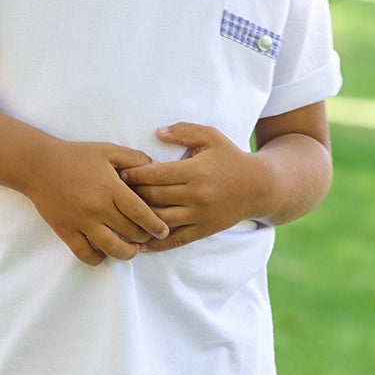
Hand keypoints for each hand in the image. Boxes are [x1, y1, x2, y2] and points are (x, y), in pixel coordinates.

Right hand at [25, 139, 170, 265]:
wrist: (38, 164)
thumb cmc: (75, 155)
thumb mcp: (107, 150)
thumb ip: (134, 158)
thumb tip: (157, 168)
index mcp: (111, 188)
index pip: (141, 213)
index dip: (156, 226)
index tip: (164, 231)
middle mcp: (98, 207)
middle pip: (130, 233)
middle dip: (144, 237)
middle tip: (147, 236)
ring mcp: (81, 221)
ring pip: (111, 248)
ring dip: (126, 253)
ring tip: (131, 250)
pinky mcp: (65, 231)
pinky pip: (85, 254)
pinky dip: (97, 259)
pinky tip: (103, 253)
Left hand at [120, 123, 266, 251]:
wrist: (260, 187)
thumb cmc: (230, 157)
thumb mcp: (211, 137)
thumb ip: (184, 131)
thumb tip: (157, 132)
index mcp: (195, 171)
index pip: (155, 174)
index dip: (133, 175)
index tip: (119, 173)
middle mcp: (197, 195)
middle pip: (154, 197)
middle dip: (131, 195)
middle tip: (115, 193)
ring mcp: (200, 215)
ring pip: (161, 220)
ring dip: (140, 219)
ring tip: (123, 214)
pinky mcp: (204, 230)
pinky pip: (176, 240)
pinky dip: (156, 243)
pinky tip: (140, 243)